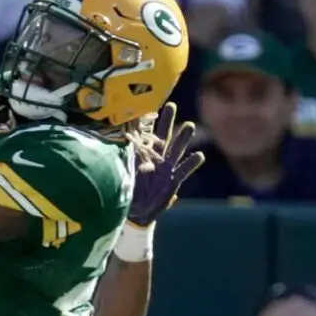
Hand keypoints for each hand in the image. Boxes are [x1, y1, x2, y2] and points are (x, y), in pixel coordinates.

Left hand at [127, 103, 204, 225]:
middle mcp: (156, 158)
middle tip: (171, 105)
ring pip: (175, 150)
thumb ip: (122, 157)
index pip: (145, 134)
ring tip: (190, 126)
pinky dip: (191, 163)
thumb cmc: (128, 190)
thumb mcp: (123, 171)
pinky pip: (183, 170)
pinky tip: (199, 155)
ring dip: (183, 138)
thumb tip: (116, 142)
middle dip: (167, 121)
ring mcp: (166, 169)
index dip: (146, 120)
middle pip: (163, 136)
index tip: (147, 104)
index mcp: (142, 154)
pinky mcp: (173, 181)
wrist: (135, 211)